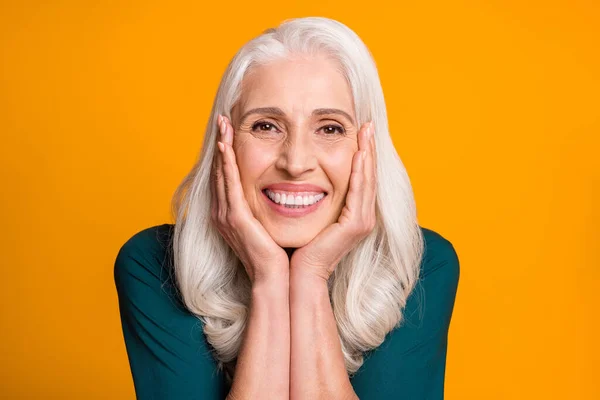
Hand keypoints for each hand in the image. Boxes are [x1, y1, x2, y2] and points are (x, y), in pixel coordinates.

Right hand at [211, 114, 288, 283]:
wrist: (273, 279)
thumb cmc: (275, 255)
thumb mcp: (267, 225)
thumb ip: (265, 209)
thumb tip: (280, 191)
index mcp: (230, 213)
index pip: (226, 175)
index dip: (226, 152)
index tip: (230, 131)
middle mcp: (223, 211)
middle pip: (220, 169)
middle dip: (220, 143)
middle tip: (223, 118)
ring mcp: (226, 214)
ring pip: (221, 172)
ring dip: (221, 146)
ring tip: (222, 123)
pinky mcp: (235, 218)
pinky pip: (229, 184)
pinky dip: (226, 163)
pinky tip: (225, 145)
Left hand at [290, 121, 376, 281]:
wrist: (300, 272)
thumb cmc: (301, 244)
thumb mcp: (313, 214)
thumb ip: (318, 198)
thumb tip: (307, 176)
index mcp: (355, 214)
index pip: (362, 178)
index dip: (363, 154)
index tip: (360, 131)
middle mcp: (364, 217)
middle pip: (369, 176)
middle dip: (368, 149)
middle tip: (367, 125)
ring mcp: (363, 222)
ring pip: (367, 180)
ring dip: (367, 154)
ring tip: (365, 132)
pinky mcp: (356, 225)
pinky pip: (359, 192)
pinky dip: (359, 171)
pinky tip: (358, 154)